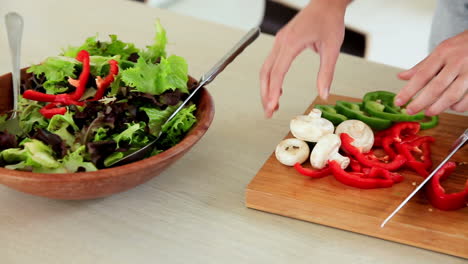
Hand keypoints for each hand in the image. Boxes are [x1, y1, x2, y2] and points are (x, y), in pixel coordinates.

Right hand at [260, 0, 349, 117]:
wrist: (327, 2)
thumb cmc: (329, 20)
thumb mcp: (332, 48)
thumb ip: (326, 73)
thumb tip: (323, 94)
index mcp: (291, 43)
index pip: (277, 73)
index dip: (272, 92)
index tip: (271, 106)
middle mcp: (281, 42)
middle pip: (266, 73)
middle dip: (265, 94)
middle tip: (269, 112)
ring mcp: (280, 41)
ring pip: (266, 68)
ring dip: (266, 87)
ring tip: (271, 104)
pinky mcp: (282, 41)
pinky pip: (271, 62)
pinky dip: (271, 78)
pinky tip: (276, 89)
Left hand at [395, 30, 467, 114]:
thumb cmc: (462, 45)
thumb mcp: (441, 50)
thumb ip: (422, 66)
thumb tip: (402, 77)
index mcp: (443, 53)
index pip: (422, 75)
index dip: (408, 91)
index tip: (398, 101)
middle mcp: (457, 61)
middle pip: (436, 87)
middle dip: (421, 102)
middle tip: (410, 111)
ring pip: (452, 95)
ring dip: (438, 107)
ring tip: (429, 112)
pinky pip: (467, 99)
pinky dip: (458, 106)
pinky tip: (451, 107)